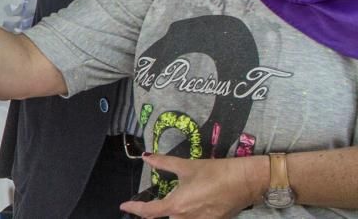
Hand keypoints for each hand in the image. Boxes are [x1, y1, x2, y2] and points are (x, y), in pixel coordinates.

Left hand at [119, 153, 264, 218]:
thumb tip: (146, 157)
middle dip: (152, 215)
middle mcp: (186, 218)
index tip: (124, 206)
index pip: (150, 212)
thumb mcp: (186, 166)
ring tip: (162, 207)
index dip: (135, 209)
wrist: (244, 182)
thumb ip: (163, 163)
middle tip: (144, 206)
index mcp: (177, 205)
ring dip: (170, 215)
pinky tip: (185, 210)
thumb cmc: (214, 172)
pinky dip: (184, 217)